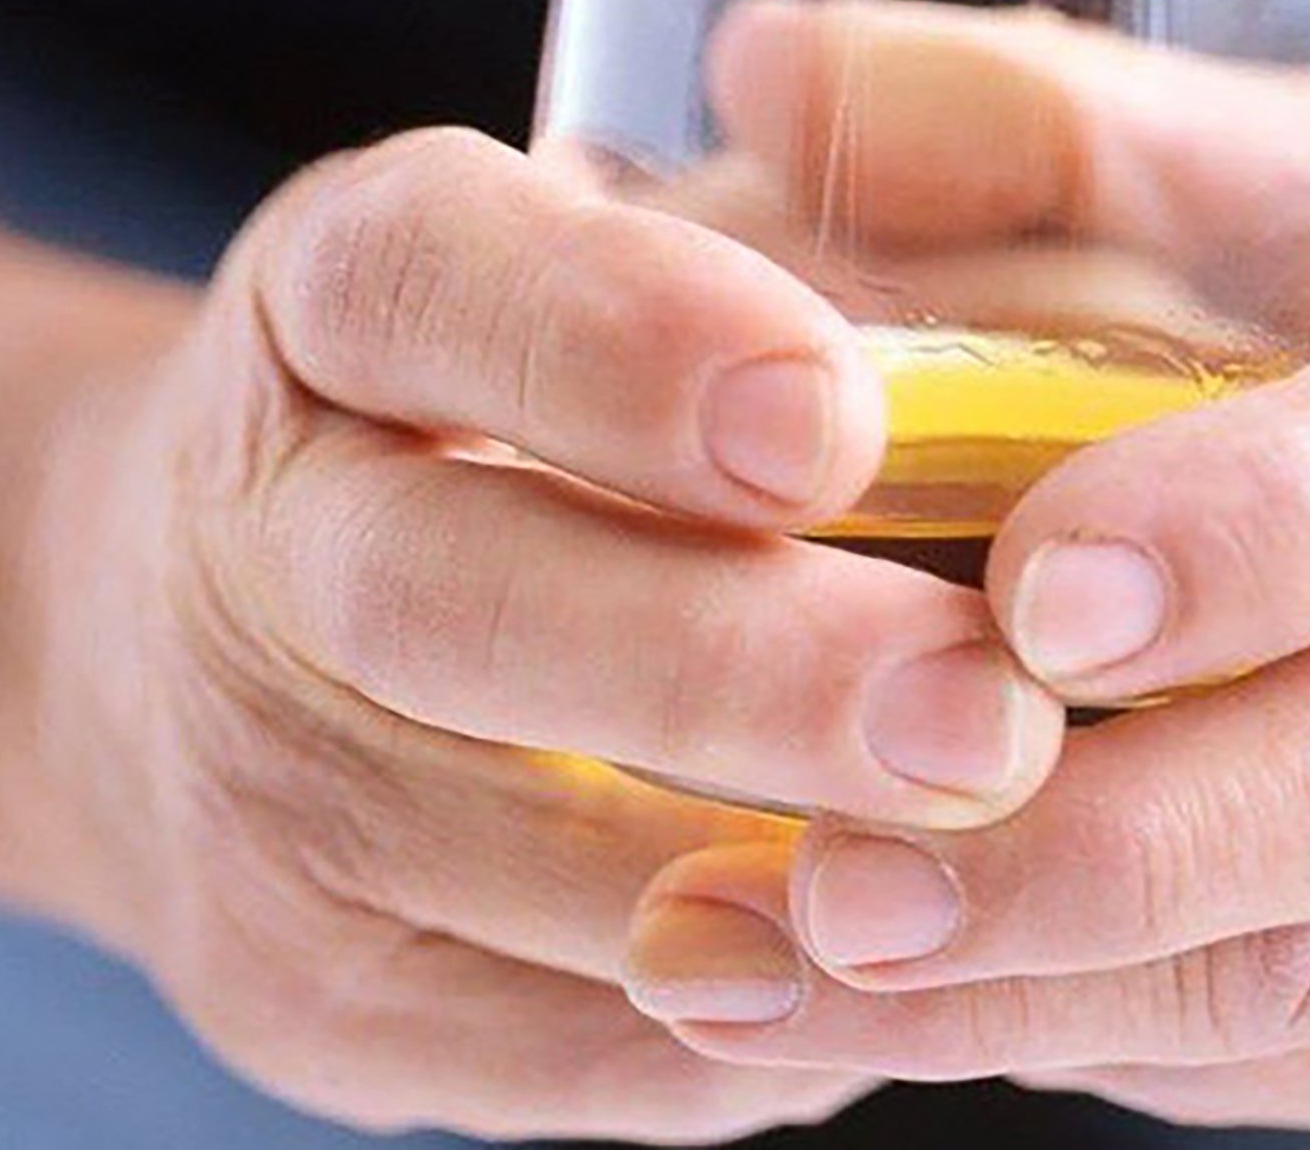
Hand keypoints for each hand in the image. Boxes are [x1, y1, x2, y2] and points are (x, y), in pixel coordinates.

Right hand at [0, 127, 1070, 1139]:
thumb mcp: (641, 276)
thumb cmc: (539, 421)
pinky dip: (786, 1016)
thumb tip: (1073, 335)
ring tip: (1037, 865)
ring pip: (537, 868)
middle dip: (742, 671)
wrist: (236, 654)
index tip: (833, 414)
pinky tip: (946, 963)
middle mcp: (258, 543)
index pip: (427, 274)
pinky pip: (586, 1048)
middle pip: (452, 606)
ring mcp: (260, 800)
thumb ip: (821, 261)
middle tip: (984, 716)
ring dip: (805, 886)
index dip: (622, 339)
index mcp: (335, 302)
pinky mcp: (319, 1002)